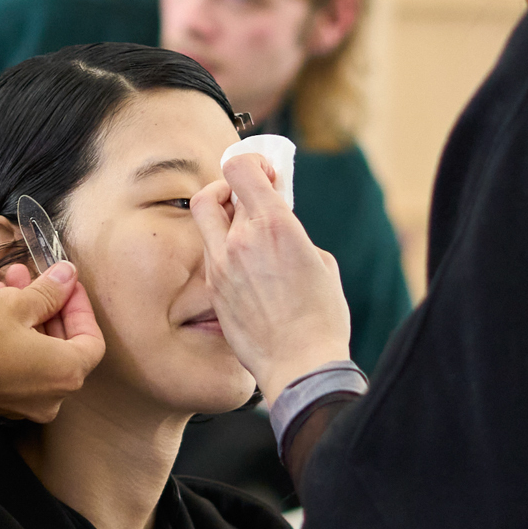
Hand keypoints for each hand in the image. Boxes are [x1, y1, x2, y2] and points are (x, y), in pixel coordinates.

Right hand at [0, 260, 106, 421]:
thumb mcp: (14, 304)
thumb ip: (48, 291)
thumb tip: (67, 276)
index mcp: (66, 372)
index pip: (91, 339)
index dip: (80, 306)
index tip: (66, 283)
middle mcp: (52, 395)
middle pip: (64, 344)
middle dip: (47, 304)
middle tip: (32, 275)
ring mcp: (26, 403)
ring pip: (38, 351)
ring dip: (27, 316)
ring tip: (7, 284)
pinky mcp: (3, 401)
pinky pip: (19, 365)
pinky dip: (14, 338)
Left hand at [192, 150, 353, 398]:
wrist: (300, 364)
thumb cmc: (322, 316)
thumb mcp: (320, 262)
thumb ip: (293, 235)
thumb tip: (279, 230)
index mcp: (273, 224)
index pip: (238, 167)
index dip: (251, 164)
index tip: (266, 175)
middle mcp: (240, 239)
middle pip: (213, 192)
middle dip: (228, 190)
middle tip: (247, 201)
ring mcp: (221, 266)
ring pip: (206, 224)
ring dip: (223, 220)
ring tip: (248, 236)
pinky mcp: (214, 291)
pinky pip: (212, 256)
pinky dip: (225, 251)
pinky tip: (248, 269)